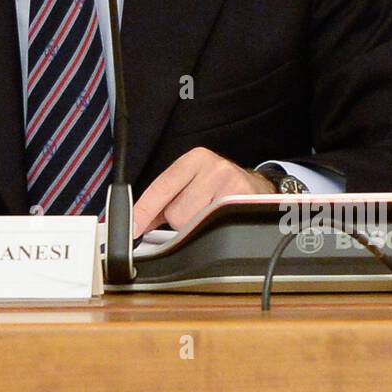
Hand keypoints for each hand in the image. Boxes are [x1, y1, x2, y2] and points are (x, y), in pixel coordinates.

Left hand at [132, 147, 273, 236]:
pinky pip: (214, 229)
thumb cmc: (219, 188)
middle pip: (177, 212)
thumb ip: (161, 203)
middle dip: (182, 220)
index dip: (145, 210)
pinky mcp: (243, 203)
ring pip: (194, 224)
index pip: (162, 187)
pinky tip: (221, 221)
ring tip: (210, 216)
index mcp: (194, 160)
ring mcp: (230, 184)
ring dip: (197, 228)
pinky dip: (213, 231)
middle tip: (197, 212)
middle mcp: (213, 167)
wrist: (258, 189)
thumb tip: (137, 222)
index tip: (133, 226)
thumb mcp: (190, 184)